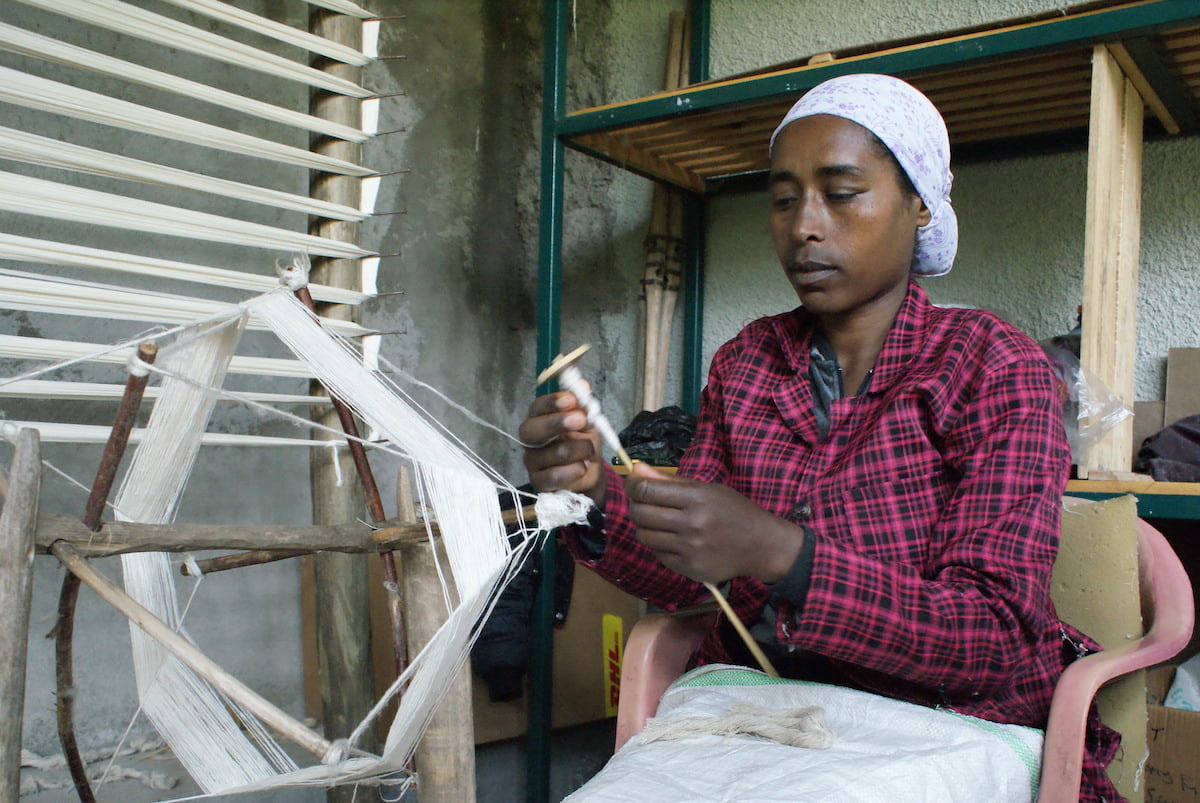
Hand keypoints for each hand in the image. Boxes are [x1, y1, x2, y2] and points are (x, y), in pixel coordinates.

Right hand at [519, 390, 605, 505]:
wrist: (588, 471)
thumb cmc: (582, 442)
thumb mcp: (587, 422)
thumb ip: (582, 406)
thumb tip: (582, 386)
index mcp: (539, 419)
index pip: (537, 408)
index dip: (551, 402)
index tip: (571, 399)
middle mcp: (530, 440)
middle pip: (530, 430)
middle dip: (556, 423)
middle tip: (580, 420)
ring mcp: (532, 462)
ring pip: (548, 454)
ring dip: (576, 450)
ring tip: (590, 450)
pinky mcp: (539, 482)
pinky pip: (553, 477)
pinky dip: (572, 471)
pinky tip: (583, 467)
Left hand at [625, 463, 804, 584]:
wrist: (761, 546)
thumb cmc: (734, 511)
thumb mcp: (707, 489)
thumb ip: (670, 481)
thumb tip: (636, 469)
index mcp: (698, 498)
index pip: (646, 491)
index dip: (632, 486)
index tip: (633, 484)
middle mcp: (692, 524)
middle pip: (640, 514)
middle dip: (636, 505)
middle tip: (644, 503)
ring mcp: (690, 549)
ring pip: (644, 536)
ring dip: (644, 527)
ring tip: (658, 522)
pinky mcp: (690, 569)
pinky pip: (658, 555)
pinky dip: (660, 546)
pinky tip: (673, 540)